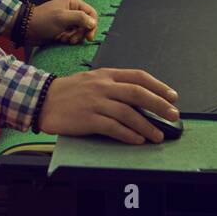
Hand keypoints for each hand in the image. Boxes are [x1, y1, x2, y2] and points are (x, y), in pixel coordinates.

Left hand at [27, 0, 97, 44]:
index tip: (88, 37)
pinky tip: (59, 39)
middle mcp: (72, 10)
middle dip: (80, 33)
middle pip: (86, 24)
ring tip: (63, 39)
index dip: (92, 25)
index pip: (91, 13)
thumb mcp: (62, 18)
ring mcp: (67, 20)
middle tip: (72, 39)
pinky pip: (72, 35)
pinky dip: (68, 39)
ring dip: (74, 37)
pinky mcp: (62, 29)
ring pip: (80, 31)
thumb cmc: (43, 20)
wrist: (26, 29)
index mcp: (73, 3)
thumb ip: (80, 18)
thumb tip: (93, 23)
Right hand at [37, 68, 179, 143]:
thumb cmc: (70, 91)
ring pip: (128, 113)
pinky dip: (128, 135)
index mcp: (106, 74)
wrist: (43, 99)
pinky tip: (137, 140)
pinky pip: (113, 127)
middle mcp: (103, 86)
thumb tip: (140, 98)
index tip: (172, 96)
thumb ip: (113, 85)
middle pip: (138, 94)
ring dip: (146, 126)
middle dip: (159, 105)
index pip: (138, 76)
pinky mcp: (87, 119)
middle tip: (173, 116)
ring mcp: (95, 102)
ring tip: (158, 135)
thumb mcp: (92, 80)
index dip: (158, 86)